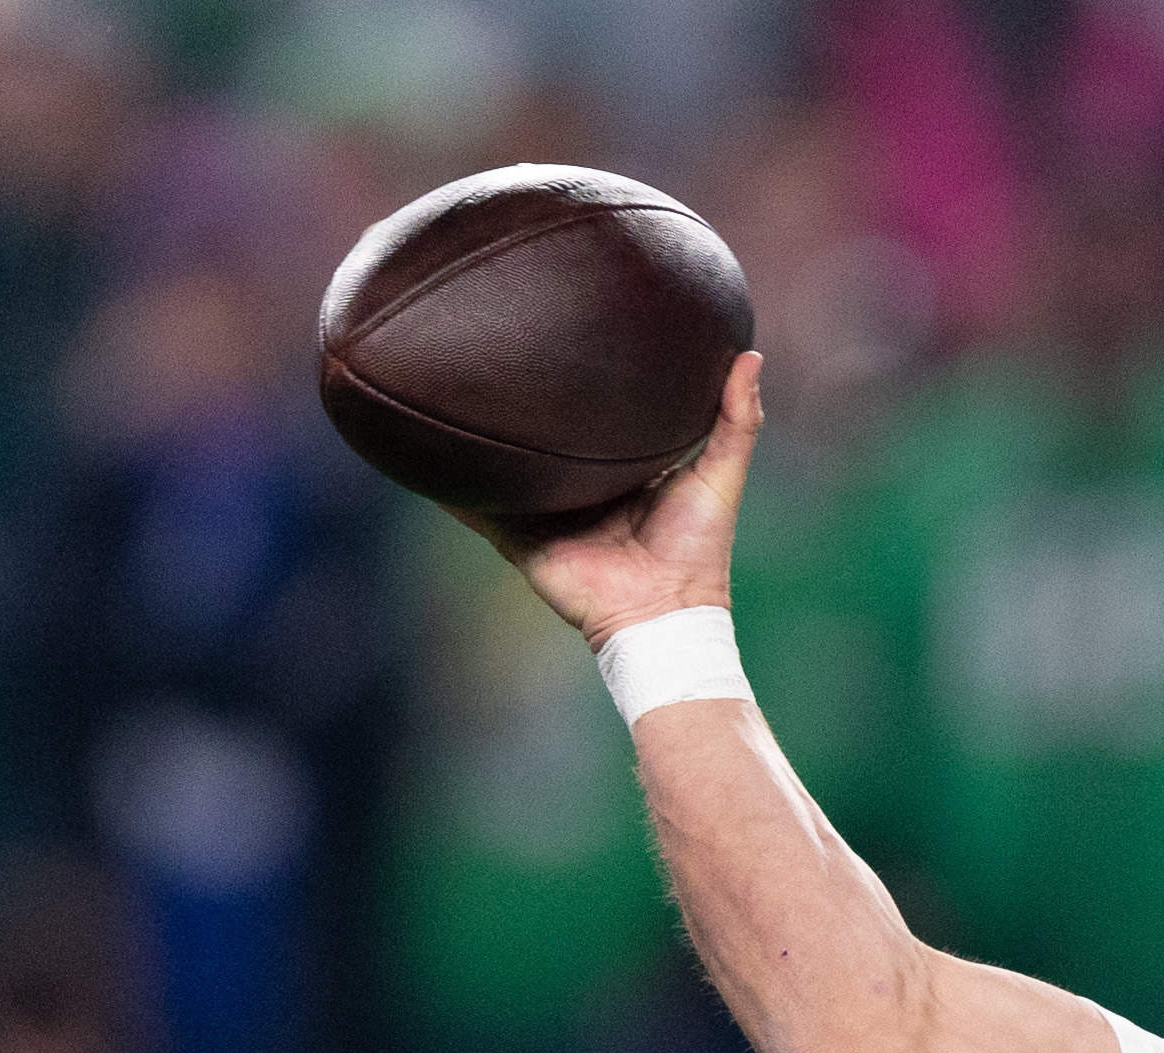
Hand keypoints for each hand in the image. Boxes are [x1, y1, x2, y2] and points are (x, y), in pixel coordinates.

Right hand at [463, 349, 761, 646]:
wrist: (662, 612)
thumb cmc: (698, 549)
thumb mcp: (721, 475)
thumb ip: (736, 419)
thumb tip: (750, 357)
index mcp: (619, 467)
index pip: (594, 414)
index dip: (578, 379)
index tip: (563, 328)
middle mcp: (576, 484)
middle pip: (540, 435)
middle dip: (517, 400)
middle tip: (493, 340)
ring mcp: (543, 509)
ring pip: (502, 465)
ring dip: (473, 435)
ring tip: (439, 385)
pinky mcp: (517, 535)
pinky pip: (473, 506)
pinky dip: (446, 484)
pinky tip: (413, 450)